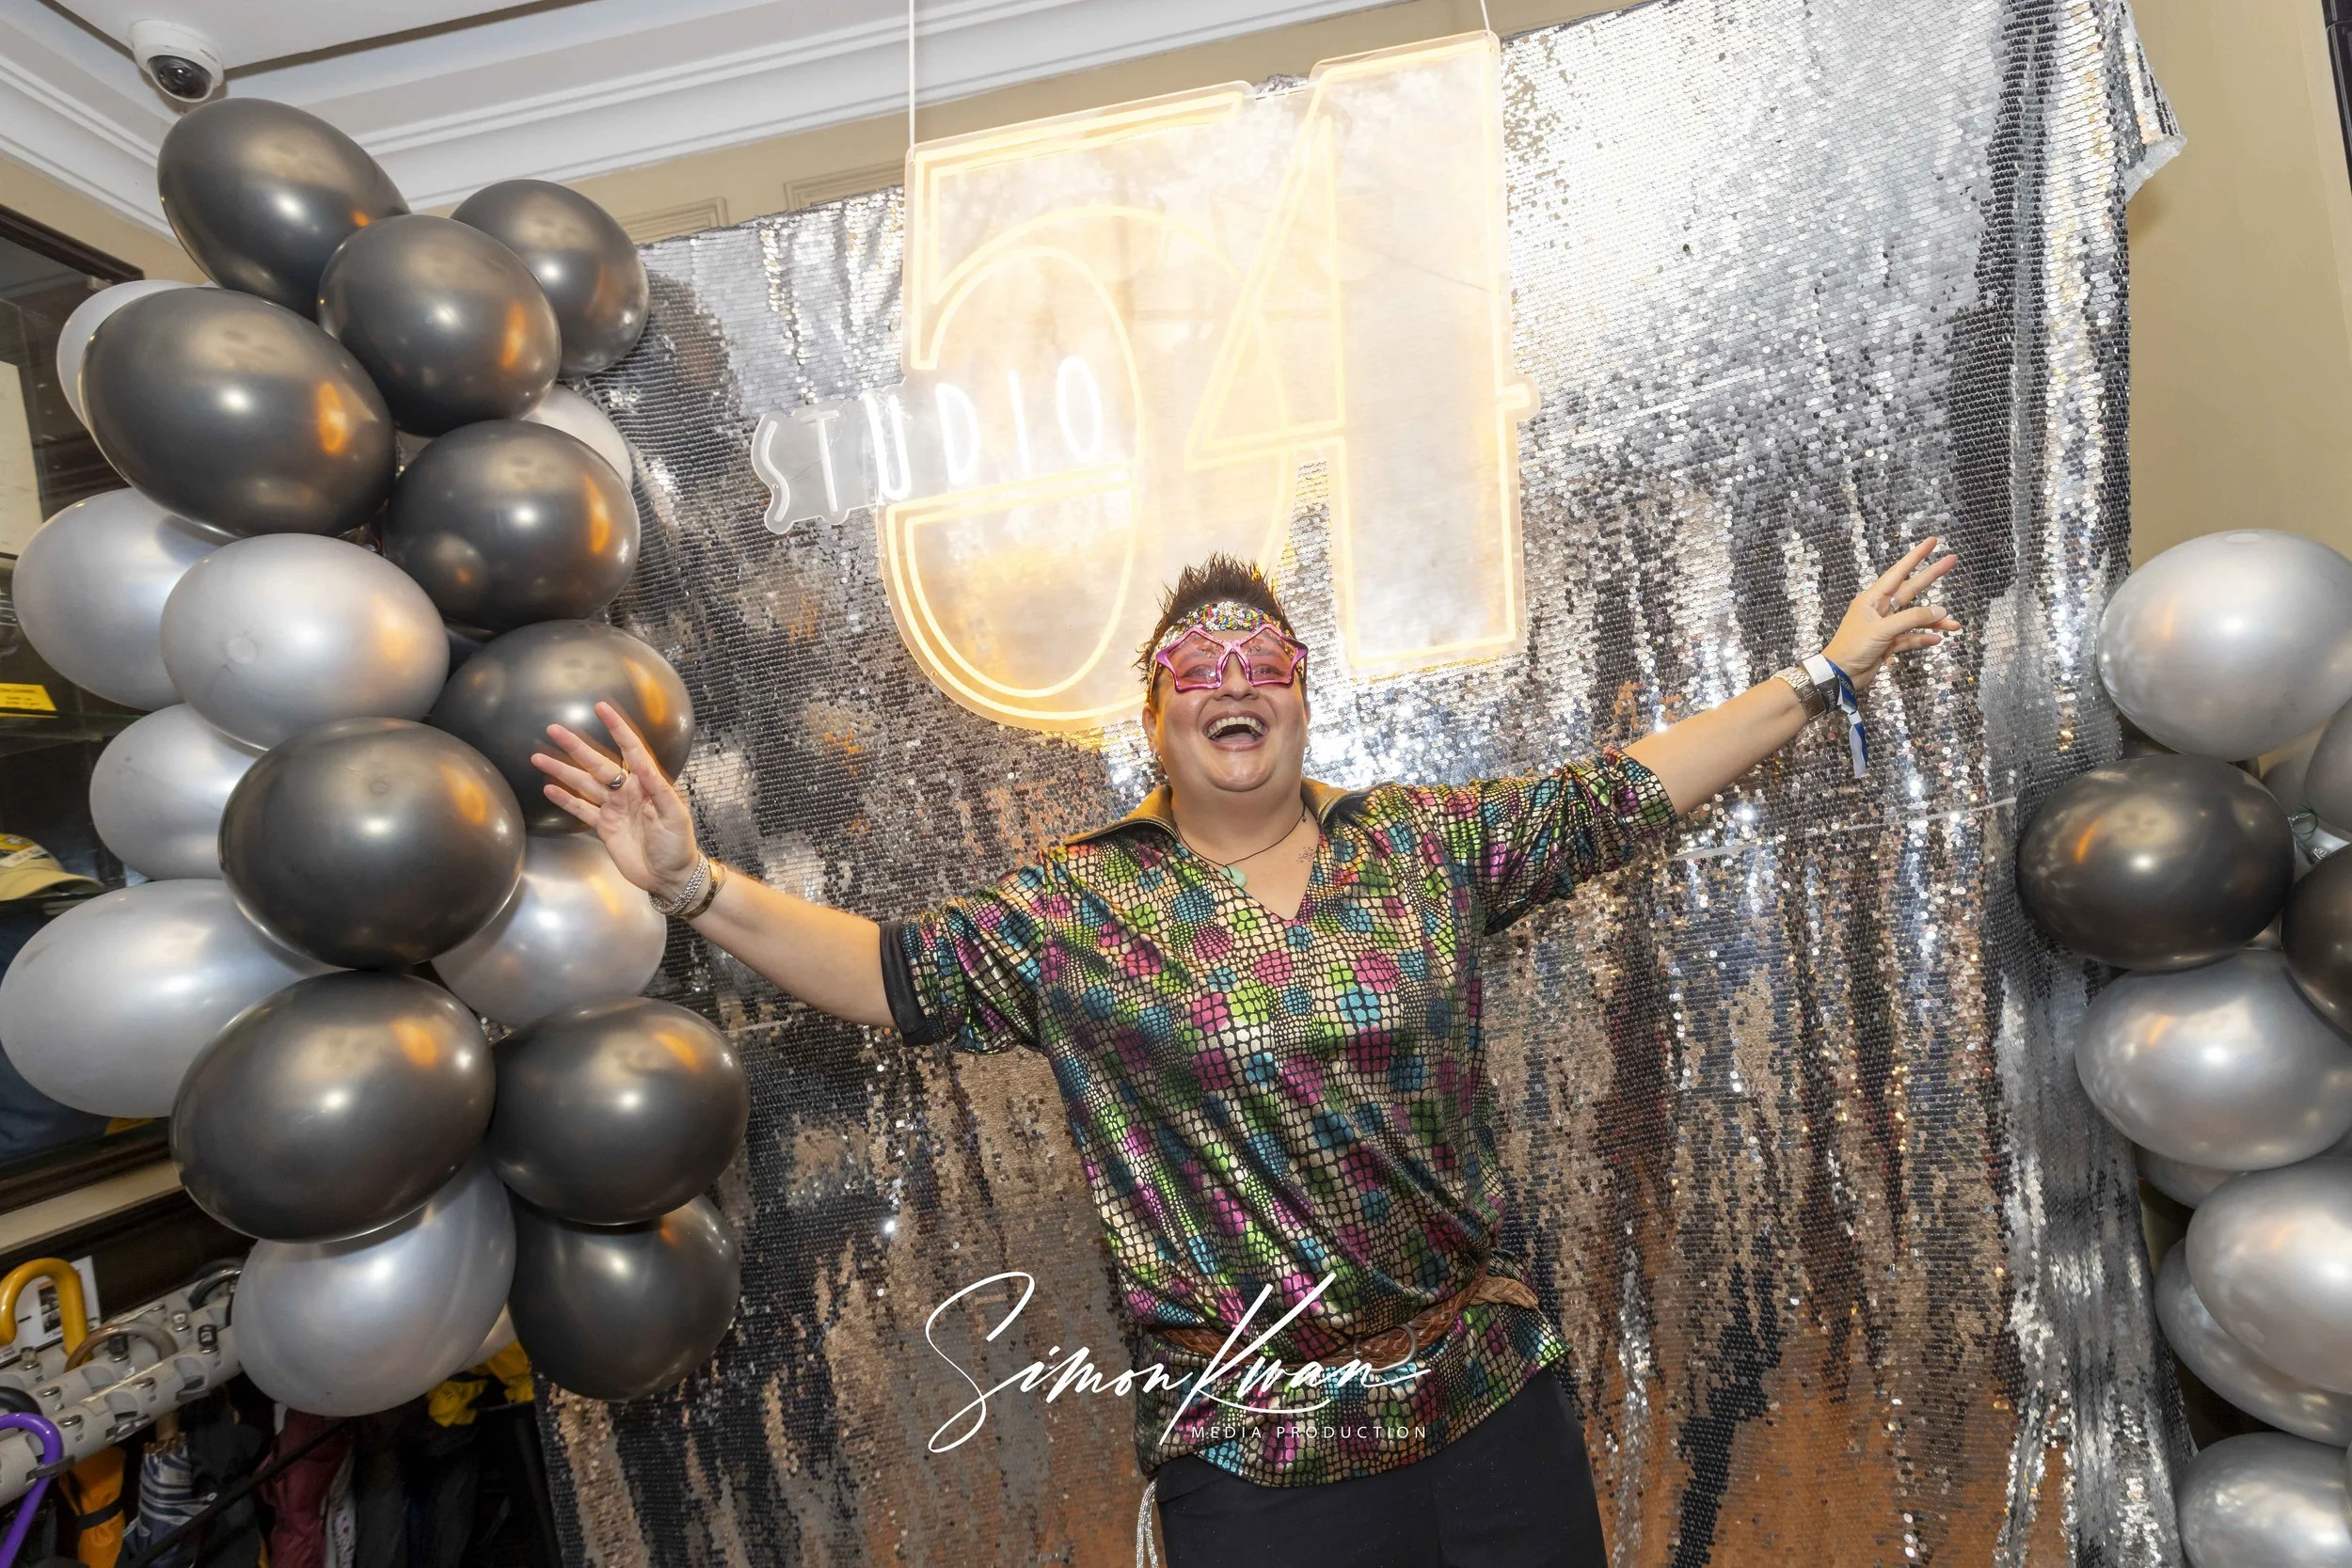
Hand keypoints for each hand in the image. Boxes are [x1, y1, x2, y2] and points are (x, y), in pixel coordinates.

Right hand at [531, 701, 699, 898]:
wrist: (669, 877)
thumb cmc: (678, 845)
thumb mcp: (674, 815)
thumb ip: (659, 790)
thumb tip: (645, 765)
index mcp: (647, 784)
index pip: (630, 750)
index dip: (616, 729)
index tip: (601, 709)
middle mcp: (627, 791)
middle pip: (597, 764)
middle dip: (576, 747)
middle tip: (554, 729)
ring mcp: (613, 808)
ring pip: (583, 784)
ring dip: (561, 770)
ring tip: (538, 757)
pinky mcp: (603, 827)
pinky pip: (581, 810)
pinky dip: (565, 800)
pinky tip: (549, 789)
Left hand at [1822, 537, 1960, 691]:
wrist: (1839, 675)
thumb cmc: (1853, 647)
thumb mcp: (1882, 630)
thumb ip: (1911, 619)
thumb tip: (1939, 611)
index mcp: (1872, 599)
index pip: (1898, 572)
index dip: (1916, 556)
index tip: (1932, 542)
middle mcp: (1880, 609)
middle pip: (1911, 589)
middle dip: (1931, 576)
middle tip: (1951, 560)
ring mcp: (1885, 627)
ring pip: (1914, 618)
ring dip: (1933, 621)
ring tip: (1954, 625)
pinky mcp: (1888, 644)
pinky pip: (1910, 638)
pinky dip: (1922, 638)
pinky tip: (1937, 639)